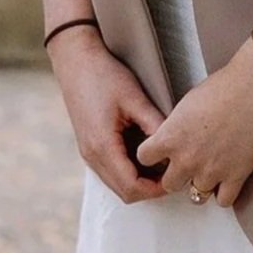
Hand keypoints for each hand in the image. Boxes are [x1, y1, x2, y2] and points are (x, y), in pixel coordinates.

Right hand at [47, 24, 167, 203]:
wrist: (76, 61)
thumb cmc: (104, 75)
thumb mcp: (134, 98)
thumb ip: (154, 124)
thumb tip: (175, 146)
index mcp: (102, 147)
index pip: (131, 187)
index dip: (155, 190)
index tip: (176, 178)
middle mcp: (92, 156)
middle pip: (123, 192)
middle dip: (149, 189)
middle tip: (173, 173)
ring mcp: (88, 153)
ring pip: (116, 183)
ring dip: (139, 181)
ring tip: (163, 164)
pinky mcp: (89, 146)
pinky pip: (110, 171)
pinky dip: (128, 171)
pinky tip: (145, 155)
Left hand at [133, 38, 252, 206]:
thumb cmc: (223, 86)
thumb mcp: (187, 103)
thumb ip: (176, 127)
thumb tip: (176, 138)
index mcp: (171, 137)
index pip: (144, 158)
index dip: (154, 155)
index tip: (163, 152)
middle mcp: (186, 159)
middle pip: (169, 184)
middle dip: (178, 174)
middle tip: (190, 162)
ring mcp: (211, 171)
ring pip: (196, 196)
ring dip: (202, 183)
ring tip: (211, 168)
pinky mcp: (235, 176)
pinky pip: (223, 201)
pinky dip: (225, 192)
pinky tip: (228, 177)